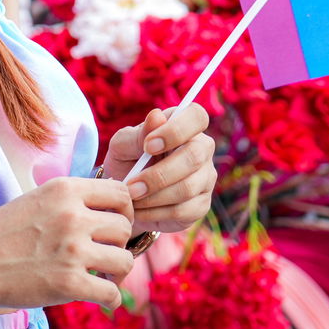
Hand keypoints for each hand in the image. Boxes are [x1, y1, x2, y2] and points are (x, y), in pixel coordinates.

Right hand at [0, 176, 135, 310]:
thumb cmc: (1, 233)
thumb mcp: (37, 199)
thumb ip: (72, 202)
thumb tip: (112, 212)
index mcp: (65, 189)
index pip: (121, 192)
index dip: (124, 210)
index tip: (113, 225)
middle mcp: (73, 216)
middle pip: (125, 227)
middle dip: (118, 243)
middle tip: (103, 256)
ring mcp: (72, 250)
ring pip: (124, 260)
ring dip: (116, 272)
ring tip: (101, 276)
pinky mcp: (69, 283)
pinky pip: (111, 293)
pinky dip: (109, 299)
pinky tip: (97, 298)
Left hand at [101, 104, 216, 234]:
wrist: (125, 196)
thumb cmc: (127, 161)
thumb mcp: (123, 145)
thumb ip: (138, 134)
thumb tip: (156, 116)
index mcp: (184, 126)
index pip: (196, 117)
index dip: (176, 130)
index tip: (148, 146)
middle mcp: (202, 149)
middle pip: (194, 156)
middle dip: (159, 174)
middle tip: (131, 185)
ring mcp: (205, 178)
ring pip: (187, 187)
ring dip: (153, 196)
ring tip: (131, 197)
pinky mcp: (201, 205)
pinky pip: (183, 210)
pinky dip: (155, 212)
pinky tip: (140, 210)